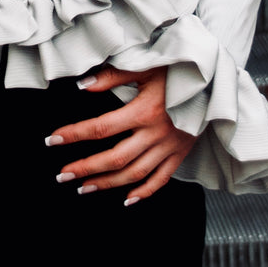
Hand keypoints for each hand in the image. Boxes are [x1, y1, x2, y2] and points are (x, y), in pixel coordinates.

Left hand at [47, 66, 194, 203]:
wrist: (214, 80)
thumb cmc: (176, 68)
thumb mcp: (145, 66)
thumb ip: (113, 76)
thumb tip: (82, 85)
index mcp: (144, 111)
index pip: (101, 127)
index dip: (75, 134)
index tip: (52, 140)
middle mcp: (156, 133)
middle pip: (115, 158)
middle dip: (85, 167)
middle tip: (62, 175)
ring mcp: (170, 147)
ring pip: (135, 173)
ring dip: (107, 184)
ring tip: (83, 188)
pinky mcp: (181, 154)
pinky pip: (161, 179)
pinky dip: (144, 193)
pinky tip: (126, 200)